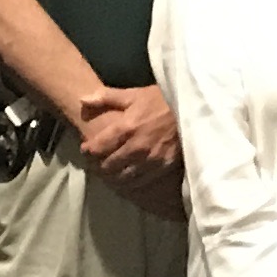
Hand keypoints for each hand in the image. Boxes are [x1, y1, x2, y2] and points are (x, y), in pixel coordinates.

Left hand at [75, 86, 184, 211]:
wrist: (193, 108)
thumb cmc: (162, 100)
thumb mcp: (134, 94)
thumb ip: (106, 97)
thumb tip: (82, 100)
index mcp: (126, 128)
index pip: (97, 147)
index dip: (88, 150)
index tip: (86, 149)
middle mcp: (136, 147)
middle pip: (108, 166)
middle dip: (98, 165)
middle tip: (97, 162)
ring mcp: (150, 159)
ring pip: (123, 177)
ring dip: (113, 176)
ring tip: (110, 172)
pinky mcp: (163, 166)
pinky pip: (141, 181)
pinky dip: (130, 182)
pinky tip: (128, 178)